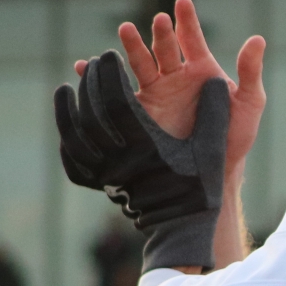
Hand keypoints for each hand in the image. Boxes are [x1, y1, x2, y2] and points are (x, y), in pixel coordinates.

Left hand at [55, 52, 228, 271]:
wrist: (183, 230)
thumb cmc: (201, 188)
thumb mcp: (211, 150)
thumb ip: (214, 114)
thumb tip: (217, 81)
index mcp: (144, 146)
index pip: (116, 100)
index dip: (110, 74)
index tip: (110, 55)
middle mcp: (118, 159)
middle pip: (92, 112)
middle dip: (91, 83)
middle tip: (95, 64)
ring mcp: (104, 174)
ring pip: (76, 134)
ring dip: (69, 108)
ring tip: (69, 88)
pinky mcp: (99, 185)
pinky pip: (72, 159)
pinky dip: (67, 137)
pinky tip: (68, 123)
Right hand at [75, 0, 263, 185]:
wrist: (215, 168)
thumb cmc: (236, 134)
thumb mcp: (250, 103)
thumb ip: (251, 71)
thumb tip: (258, 39)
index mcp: (202, 69)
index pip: (192, 38)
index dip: (187, 20)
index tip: (182, 2)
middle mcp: (176, 75)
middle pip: (165, 47)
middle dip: (162, 33)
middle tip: (159, 21)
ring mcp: (157, 90)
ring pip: (141, 62)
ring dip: (132, 46)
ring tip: (125, 30)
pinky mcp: (141, 109)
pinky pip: (118, 90)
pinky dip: (102, 77)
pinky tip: (87, 65)